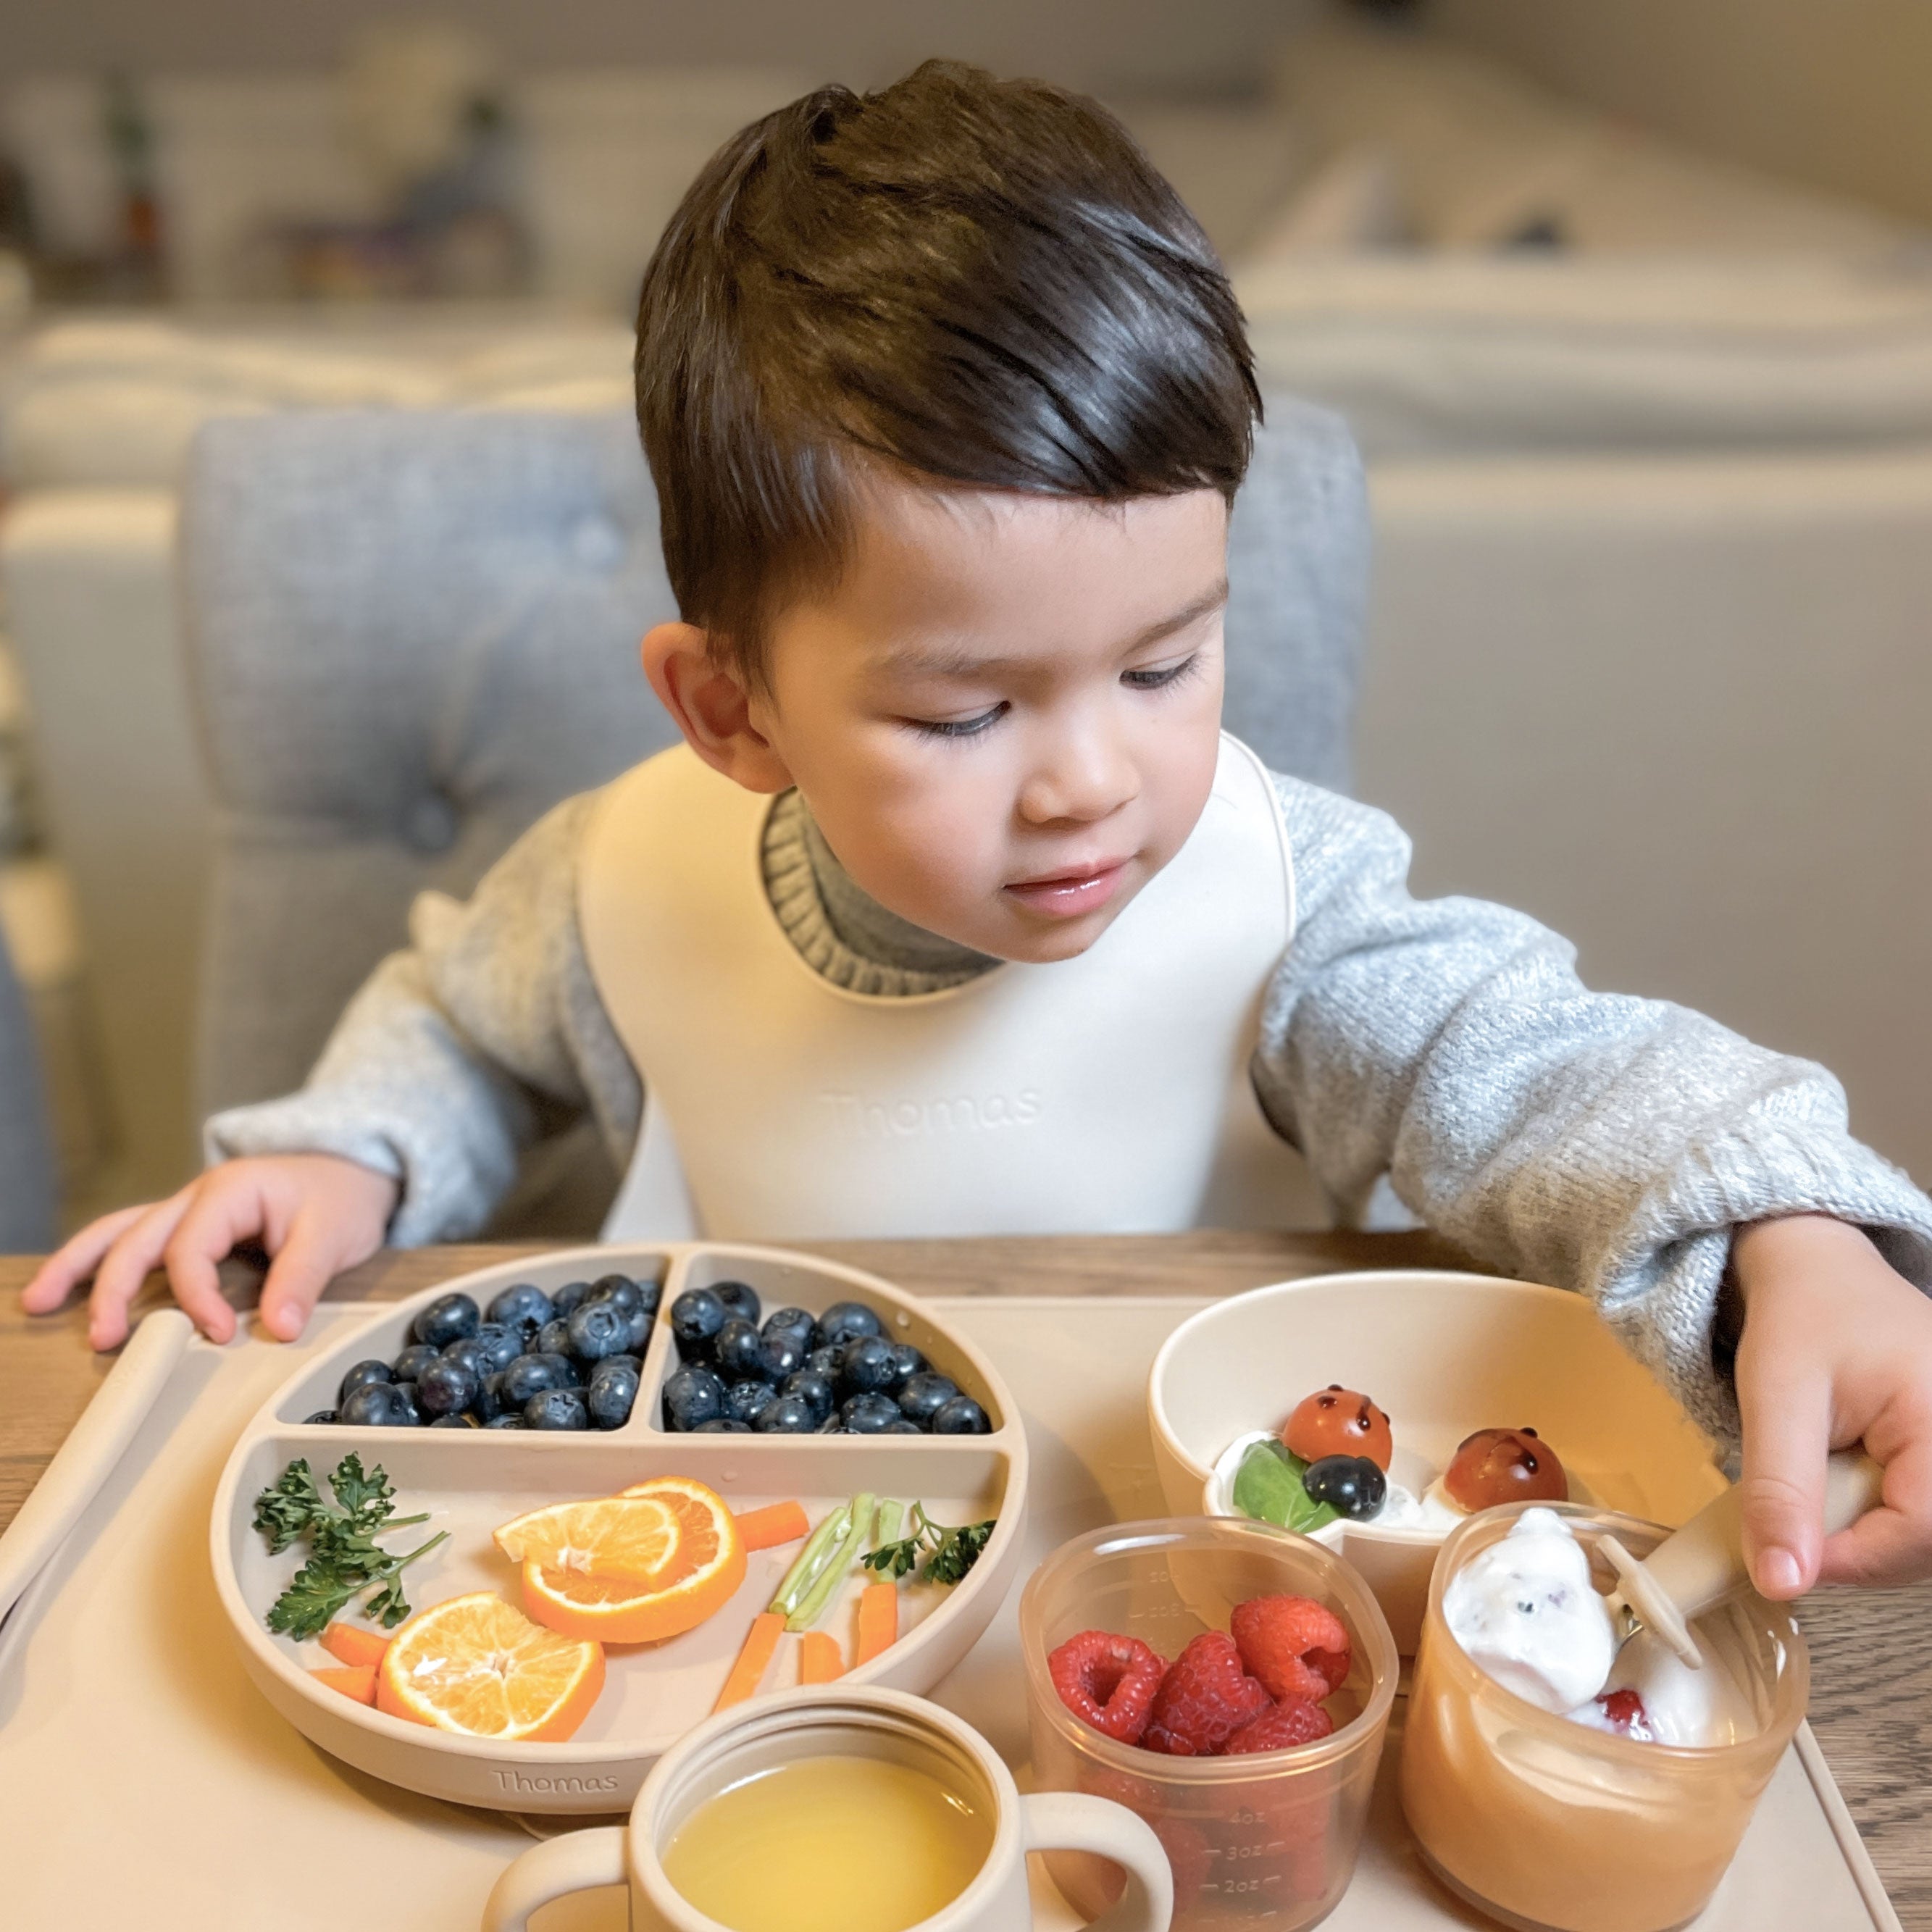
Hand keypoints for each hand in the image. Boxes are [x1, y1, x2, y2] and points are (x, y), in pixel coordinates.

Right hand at [19, 1155, 399, 1349]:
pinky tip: (66, 1286)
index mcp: (231, 1190)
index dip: (196, 1298)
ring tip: (37, 1302)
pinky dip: (96, 1260)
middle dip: (113, 1289)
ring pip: (119, 1232)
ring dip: (79, 1266)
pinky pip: (132, 1239)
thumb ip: (305, 1277)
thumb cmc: (341, 1196)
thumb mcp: (335, 1232)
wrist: (352, 1170)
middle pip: (137, 1239)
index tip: (217, 1336)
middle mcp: (198, 1196)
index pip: (191, 1249)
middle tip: (105, 1339)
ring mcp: (188, 1210)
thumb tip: (279, 1328)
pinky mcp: (189, 1228)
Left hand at [1731, 1213, 1931, 1594]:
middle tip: (1796, 1509)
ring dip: (1860, 1530)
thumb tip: (1781, 1584)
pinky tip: (1843, 1478)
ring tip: (1821, 1475)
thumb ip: (1780, 1490)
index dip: (1851, 1560)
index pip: (1919, 1533)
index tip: (1784, 1556)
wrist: (1822, 1272)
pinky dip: (1872, 1513)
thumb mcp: (1776, 1396)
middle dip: (1853, 1545)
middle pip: (1924, 1544)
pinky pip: (1917, 1514)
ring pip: (1919, 1537)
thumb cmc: (1803, 1318)